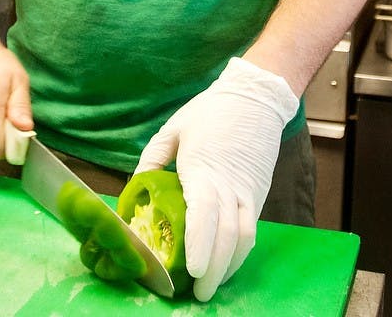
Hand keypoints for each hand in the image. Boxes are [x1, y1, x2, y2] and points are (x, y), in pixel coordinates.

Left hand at [136, 57, 298, 301]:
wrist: (255, 98)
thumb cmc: (211, 111)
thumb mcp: (173, 128)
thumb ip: (152, 159)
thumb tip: (134, 188)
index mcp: (204, 167)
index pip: (204, 213)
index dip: (200, 244)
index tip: (193, 269)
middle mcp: (229, 184)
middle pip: (226, 235)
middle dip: (214, 269)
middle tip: (198, 294)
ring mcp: (247, 191)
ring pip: (244, 237)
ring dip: (230, 266)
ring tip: (211, 286)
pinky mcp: (257, 194)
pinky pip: (251, 229)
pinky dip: (241, 251)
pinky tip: (227, 264)